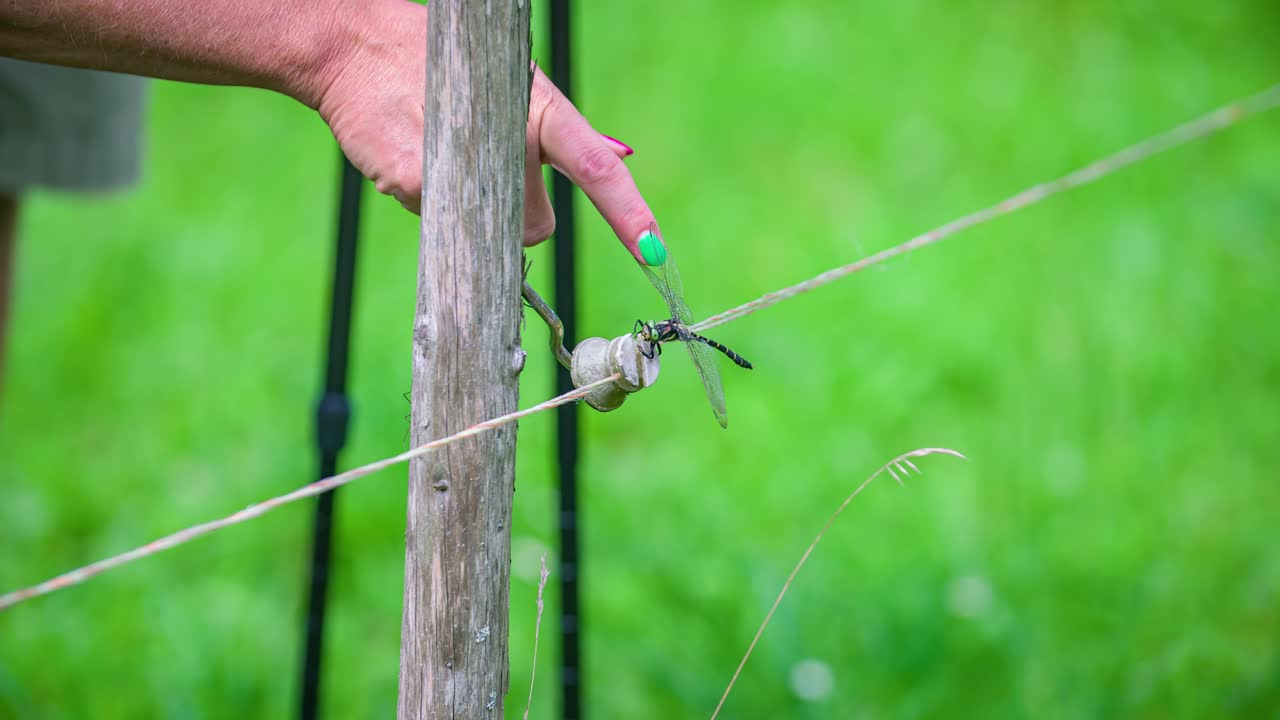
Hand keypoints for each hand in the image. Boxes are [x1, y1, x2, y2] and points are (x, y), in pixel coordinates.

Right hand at [311, 1, 660, 264]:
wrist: (359, 50)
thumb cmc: (447, 71)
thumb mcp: (516, 89)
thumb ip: (565, 133)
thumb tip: (621, 154)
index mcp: (540, 110)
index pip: (596, 168)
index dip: (629, 213)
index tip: (654, 251)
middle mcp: (508, 138)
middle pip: (536, 228)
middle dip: (515, 218)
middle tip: (483, 173)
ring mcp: (463, 164)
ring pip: (485, 232)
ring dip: (469, 211)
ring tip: (442, 154)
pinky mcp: (417, 182)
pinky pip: (437, 222)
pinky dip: (425, 201)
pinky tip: (410, 156)